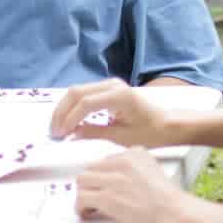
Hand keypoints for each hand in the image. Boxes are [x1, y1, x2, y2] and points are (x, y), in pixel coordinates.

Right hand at [49, 78, 171, 145]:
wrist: (168, 124)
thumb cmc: (151, 132)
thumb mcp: (123, 138)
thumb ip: (95, 133)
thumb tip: (72, 134)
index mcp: (119, 96)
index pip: (85, 103)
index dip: (70, 119)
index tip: (61, 135)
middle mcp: (112, 85)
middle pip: (76, 92)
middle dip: (61, 112)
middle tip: (54, 132)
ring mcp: (109, 84)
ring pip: (76, 91)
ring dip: (64, 109)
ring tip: (58, 128)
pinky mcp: (107, 89)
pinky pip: (83, 94)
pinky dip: (72, 107)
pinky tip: (68, 122)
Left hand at [75, 148, 189, 222]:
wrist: (178, 216)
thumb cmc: (171, 202)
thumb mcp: (154, 172)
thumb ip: (135, 170)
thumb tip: (117, 181)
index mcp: (135, 153)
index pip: (105, 160)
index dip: (102, 176)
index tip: (101, 185)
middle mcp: (123, 162)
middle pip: (90, 168)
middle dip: (91, 184)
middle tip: (93, 196)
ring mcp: (114, 179)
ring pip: (82, 181)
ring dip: (83, 194)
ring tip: (89, 205)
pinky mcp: (108, 198)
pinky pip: (82, 198)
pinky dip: (80, 207)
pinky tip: (86, 213)